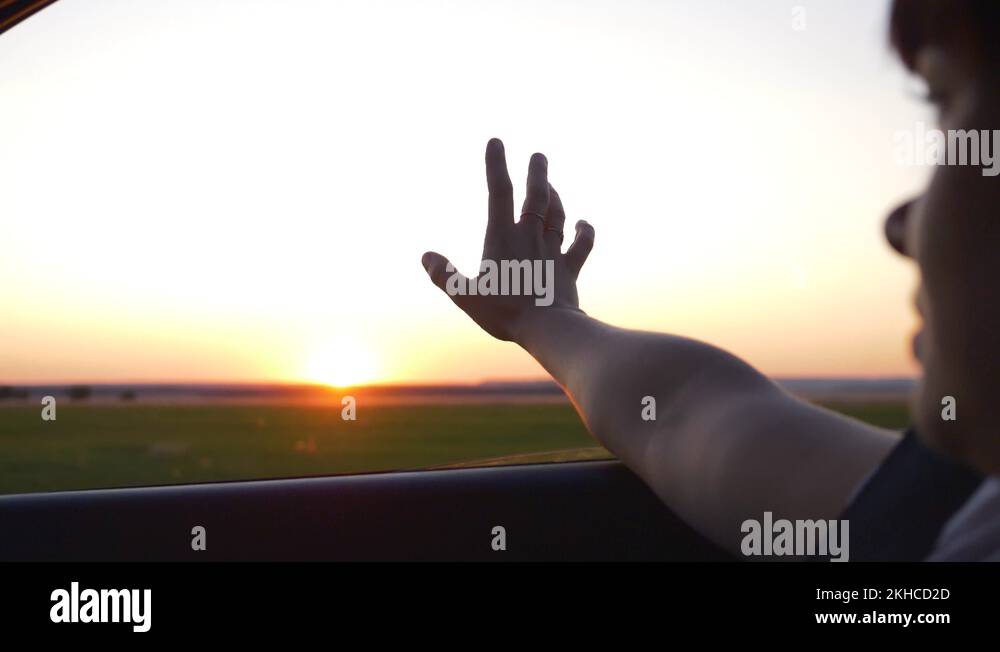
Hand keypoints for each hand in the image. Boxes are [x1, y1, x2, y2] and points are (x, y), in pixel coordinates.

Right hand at [421, 138, 594, 341]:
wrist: (547, 328)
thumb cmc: (503, 313)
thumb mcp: (465, 296)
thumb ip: (444, 275)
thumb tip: (426, 257)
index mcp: (502, 238)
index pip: (498, 192)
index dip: (496, 164)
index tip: (496, 141)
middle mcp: (530, 238)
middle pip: (536, 197)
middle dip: (537, 173)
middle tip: (539, 156)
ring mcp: (552, 251)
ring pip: (557, 214)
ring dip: (555, 196)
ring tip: (551, 185)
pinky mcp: (569, 269)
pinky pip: (581, 244)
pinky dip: (584, 231)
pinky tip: (583, 224)